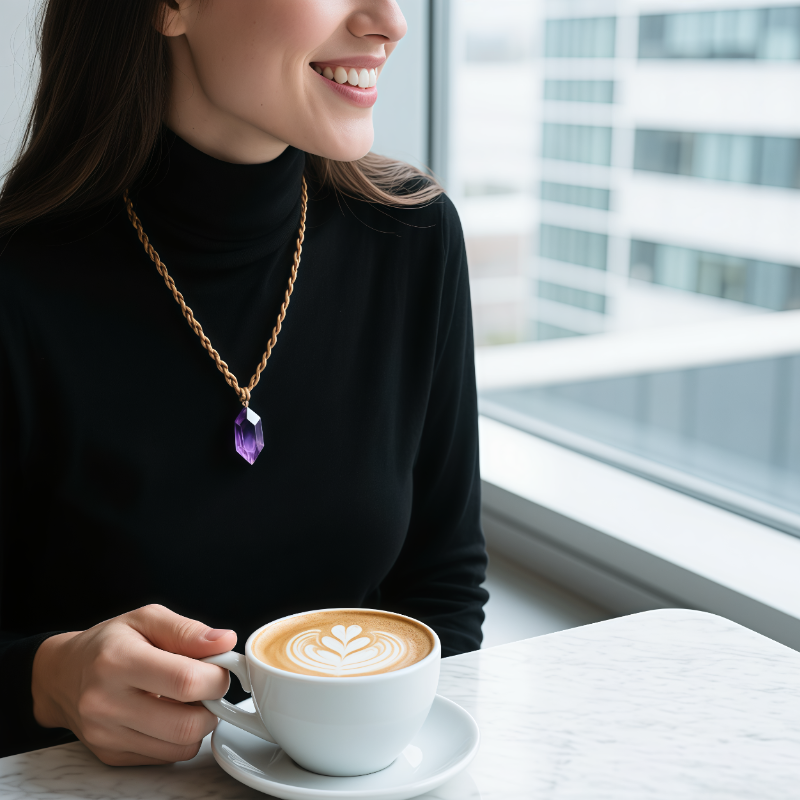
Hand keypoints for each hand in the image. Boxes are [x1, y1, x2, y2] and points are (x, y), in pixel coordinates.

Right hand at [31, 604, 236, 765]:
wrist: (63, 675)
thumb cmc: (109, 643)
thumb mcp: (146, 619)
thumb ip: (188, 630)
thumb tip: (225, 641)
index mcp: (118, 661)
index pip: (185, 681)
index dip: (217, 676)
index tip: (220, 668)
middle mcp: (107, 703)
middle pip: (186, 724)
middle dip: (213, 706)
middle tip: (209, 688)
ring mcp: (106, 735)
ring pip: (180, 747)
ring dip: (199, 725)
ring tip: (189, 700)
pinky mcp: (111, 755)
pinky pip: (166, 757)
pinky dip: (180, 739)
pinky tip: (169, 715)